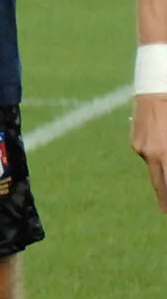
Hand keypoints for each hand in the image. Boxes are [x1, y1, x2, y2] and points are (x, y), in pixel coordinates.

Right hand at [134, 95, 166, 212]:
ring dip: (162, 172)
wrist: (156, 87)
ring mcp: (141, 147)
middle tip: (165, 210)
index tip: (166, 211)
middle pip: (159, 182)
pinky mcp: (135, 140)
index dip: (166, 199)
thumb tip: (165, 167)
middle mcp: (151, 153)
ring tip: (165, 181)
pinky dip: (156, 156)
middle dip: (164, 197)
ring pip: (154, 166)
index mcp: (164, 153)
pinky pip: (148, 153)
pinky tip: (161, 147)